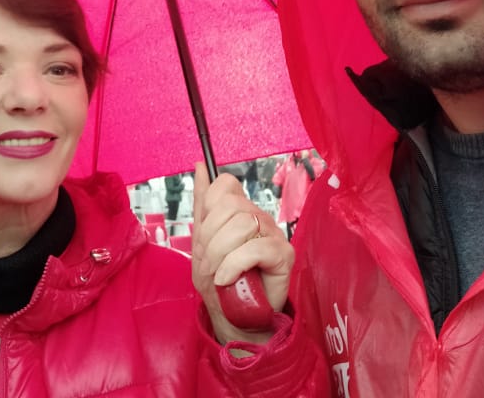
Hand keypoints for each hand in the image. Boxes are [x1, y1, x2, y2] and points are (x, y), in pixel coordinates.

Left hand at [191, 161, 293, 346]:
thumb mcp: (202, 241)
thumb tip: (200, 166)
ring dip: (220, 254)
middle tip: (207, 262)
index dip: (209, 208)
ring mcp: (273, 234)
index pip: (225, 185)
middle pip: (231, 205)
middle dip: (210, 237)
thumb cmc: (220, 281)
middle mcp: (258, 217)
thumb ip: (203, 203)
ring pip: (242, 225)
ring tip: (217, 274)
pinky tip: (228, 278)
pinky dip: (234, 265)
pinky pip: (256, 248)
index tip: (204, 235)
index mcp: (240, 210)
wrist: (234, 317)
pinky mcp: (284, 255)